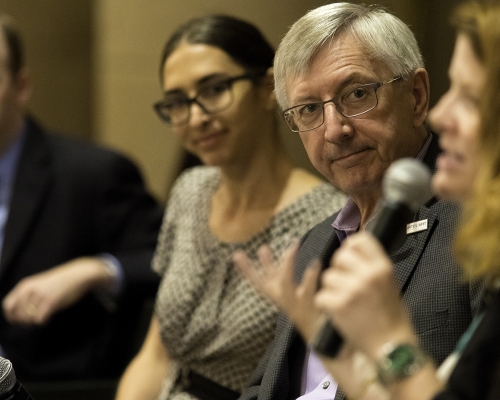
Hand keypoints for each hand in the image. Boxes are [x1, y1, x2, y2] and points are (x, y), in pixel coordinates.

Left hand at [2, 257, 114, 324]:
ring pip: (29, 319)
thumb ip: (27, 296)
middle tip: (37, 319)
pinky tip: (50, 316)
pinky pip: (40, 320)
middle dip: (26, 322)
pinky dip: (44, 321)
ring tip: (44, 316)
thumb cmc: (60, 282)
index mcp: (24, 285)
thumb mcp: (39, 284)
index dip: (12, 317)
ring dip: (36, 321)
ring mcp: (40, 296)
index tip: (21, 320)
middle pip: (18, 316)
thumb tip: (17, 316)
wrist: (79, 275)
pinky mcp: (51, 302)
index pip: (8, 306)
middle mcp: (29, 290)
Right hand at [233, 243, 321, 340]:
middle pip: (267, 281)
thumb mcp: (279, 284)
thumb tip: (262, 248)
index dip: (245, 268)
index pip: (255, 279)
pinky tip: (315, 261)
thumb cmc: (293, 300)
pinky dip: (312, 275)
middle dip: (266, 265)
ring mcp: (294, 300)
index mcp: (272, 291)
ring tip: (292, 246)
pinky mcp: (310, 302)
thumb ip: (270, 268)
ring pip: (287, 283)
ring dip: (288, 265)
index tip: (236, 255)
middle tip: (262, 248)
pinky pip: (310, 288)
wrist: (312, 326)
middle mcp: (280, 296)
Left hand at [315, 232, 415, 358]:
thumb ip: (371, 265)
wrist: (392, 346)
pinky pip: (321, 295)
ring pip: (327, 276)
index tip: (349, 257)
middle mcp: (368, 274)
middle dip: (338, 268)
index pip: (359, 240)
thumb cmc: (391, 315)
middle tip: (344, 282)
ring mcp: (353, 289)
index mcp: (383, 267)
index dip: (350, 247)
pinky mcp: (339, 305)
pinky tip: (338, 311)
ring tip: (344, 300)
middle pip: (339, 256)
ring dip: (331, 288)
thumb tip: (351, 249)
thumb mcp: (389, 282)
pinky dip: (326, 304)